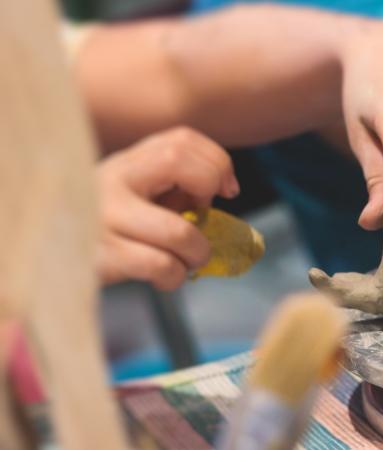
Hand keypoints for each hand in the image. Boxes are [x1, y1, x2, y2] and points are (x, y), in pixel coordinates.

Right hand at [96, 127, 239, 289]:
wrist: (56, 264)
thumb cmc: (114, 232)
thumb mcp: (142, 197)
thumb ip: (178, 186)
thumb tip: (224, 188)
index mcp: (128, 162)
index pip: (182, 139)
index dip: (218, 163)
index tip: (227, 191)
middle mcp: (111, 178)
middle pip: (179, 161)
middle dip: (208, 198)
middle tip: (203, 228)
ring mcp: (103, 216)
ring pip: (179, 231)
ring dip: (197, 253)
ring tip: (187, 261)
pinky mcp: (100, 254)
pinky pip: (160, 264)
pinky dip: (175, 276)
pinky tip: (166, 277)